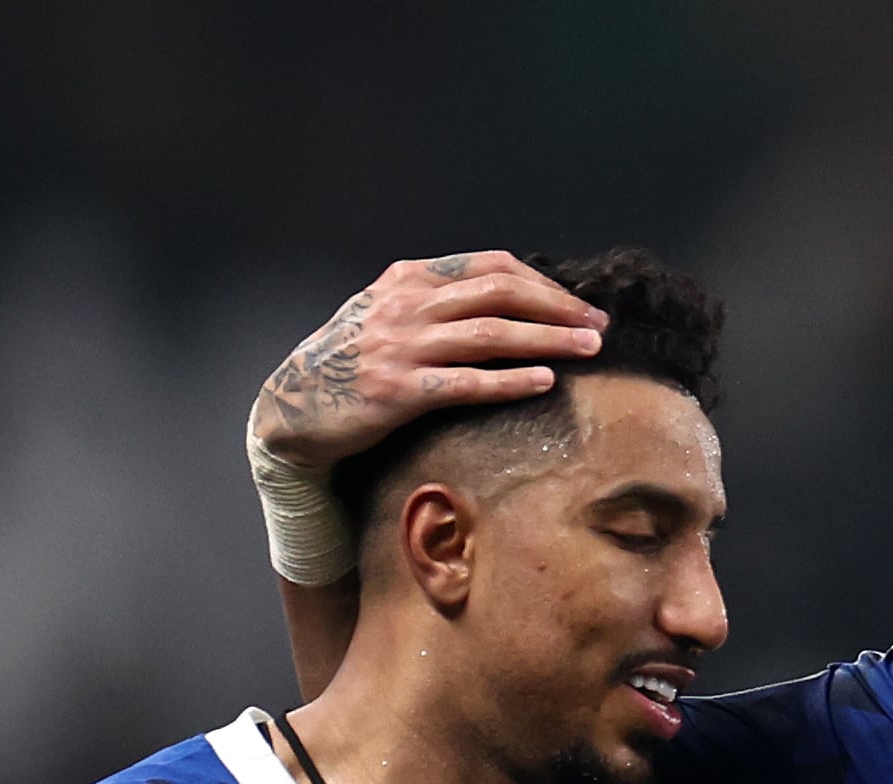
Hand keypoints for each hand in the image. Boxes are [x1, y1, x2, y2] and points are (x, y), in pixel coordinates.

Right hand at [250, 251, 608, 468]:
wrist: (293, 408)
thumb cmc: (351, 365)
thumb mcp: (388, 317)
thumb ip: (436, 304)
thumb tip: (505, 303)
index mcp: (408, 280)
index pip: (491, 266)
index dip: (543, 283)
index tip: (578, 305)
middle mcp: (406, 305)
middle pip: (499, 293)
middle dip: (557, 307)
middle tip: (599, 326)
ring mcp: (400, 346)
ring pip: (490, 333)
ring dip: (547, 339)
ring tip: (589, 350)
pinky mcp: (397, 390)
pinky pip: (466, 382)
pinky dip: (510, 380)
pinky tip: (544, 381)